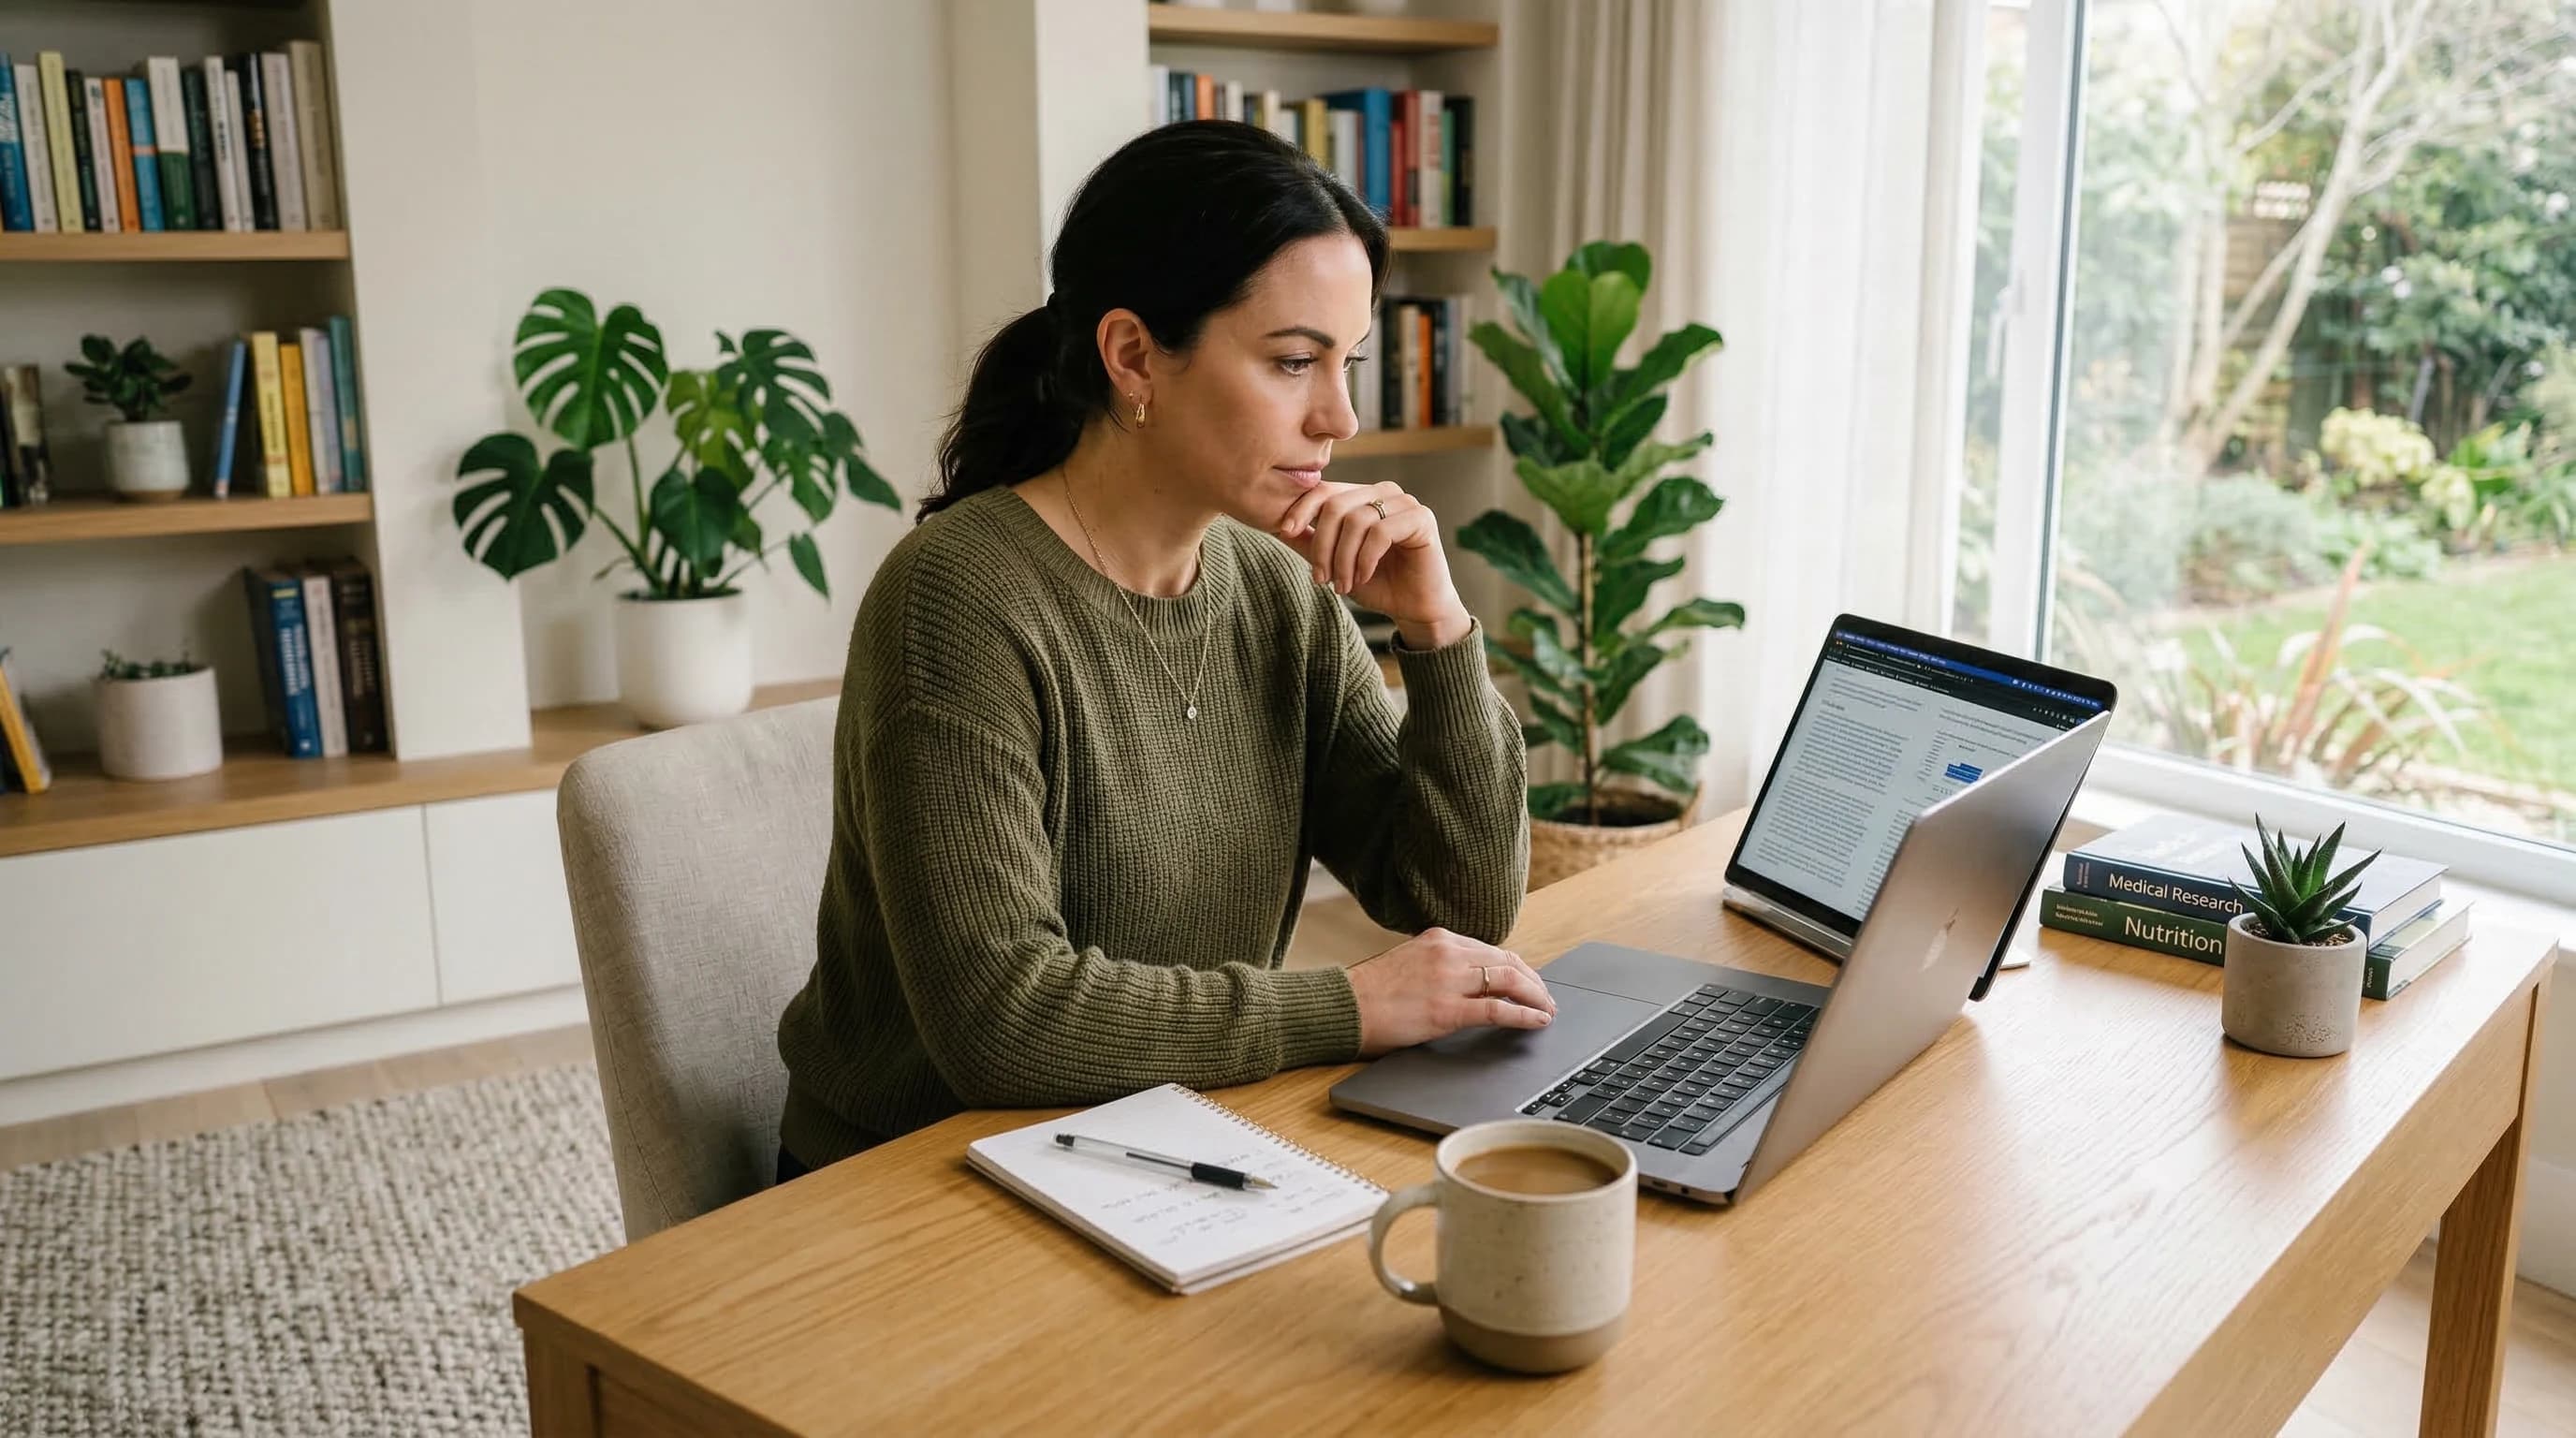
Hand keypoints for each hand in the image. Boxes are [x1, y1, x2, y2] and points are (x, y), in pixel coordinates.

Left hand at [1275, 481, 1471, 648]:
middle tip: (1321, 579)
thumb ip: (1310, 543)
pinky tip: (1363, 577)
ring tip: (1343, 585)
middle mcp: (1383, 492)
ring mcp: (1404, 502)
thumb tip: (1278, 527)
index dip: (1301, 509)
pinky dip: (1365, 559)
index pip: (1324, 490)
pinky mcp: (1421, 518)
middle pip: (1336, 505)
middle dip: (1323, 546)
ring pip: (1356, 520)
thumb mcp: (1334, 563)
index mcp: (1362, 496)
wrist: (1414, 607)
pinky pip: (1380, 532)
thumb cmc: (1377, 583)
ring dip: (1344, 559)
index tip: (1285, 532)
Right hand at [1345, 927, 1555, 1057]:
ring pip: (1510, 980)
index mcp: (1439, 939)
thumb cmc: (1370, 993)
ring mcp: (1449, 979)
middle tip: (1547, 1000)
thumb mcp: (1410, 964)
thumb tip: (1472, 984)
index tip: (1531, 982)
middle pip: (1509, 961)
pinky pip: (1498, 1009)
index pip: (1493, 950)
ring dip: (1536, 997)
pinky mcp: (1446, 1009)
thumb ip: (1440, 966)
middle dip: (1535, 982)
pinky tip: (1537, 1021)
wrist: (1343, 1007)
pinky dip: (1524, 1014)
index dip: (1520, 968)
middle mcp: (1448, 952)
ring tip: (1547, 1011)